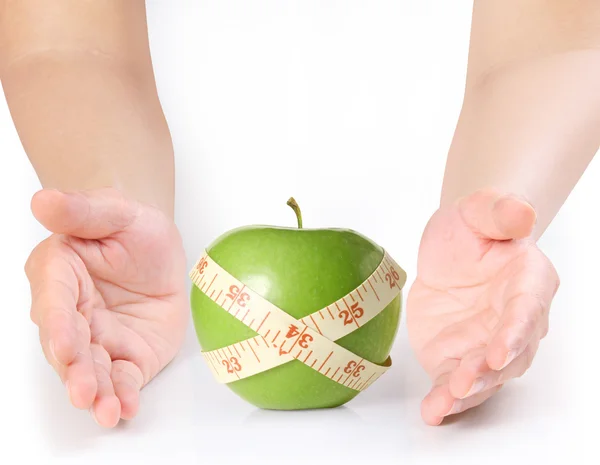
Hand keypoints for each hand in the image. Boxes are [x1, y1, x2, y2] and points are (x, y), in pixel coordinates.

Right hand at [25, 188, 187, 426]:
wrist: (159, 250)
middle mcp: (72, 313)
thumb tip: (43, 200)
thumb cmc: (133, 227)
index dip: (59, 325)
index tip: (66, 344)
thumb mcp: (118, 211)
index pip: (54, 302)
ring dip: (96, 392)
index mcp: (60, 274)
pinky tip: (125, 410)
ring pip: (91, 369)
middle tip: (84, 391)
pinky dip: (122, 395)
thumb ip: (82, 210)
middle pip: (67, 347)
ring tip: (105, 411)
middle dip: (75, 371)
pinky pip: (121, 378)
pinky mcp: (126, 355)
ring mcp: (98, 338)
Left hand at [407, 190, 558, 425]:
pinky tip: (432, 411)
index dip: (514, 332)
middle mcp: (515, 321)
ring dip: (467, 392)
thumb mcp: (477, 209)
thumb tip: (524, 213)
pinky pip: (456, 382)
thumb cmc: (470, 230)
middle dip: (487, 371)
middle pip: (510, 354)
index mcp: (527, 282)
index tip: (498, 351)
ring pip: (485, 376)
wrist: (448, 252)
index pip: (527, 310)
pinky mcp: (459, 357)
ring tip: (443, 402)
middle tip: (464, 381)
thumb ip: (499, 210)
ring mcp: (487, 344)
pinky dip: (446, 399)